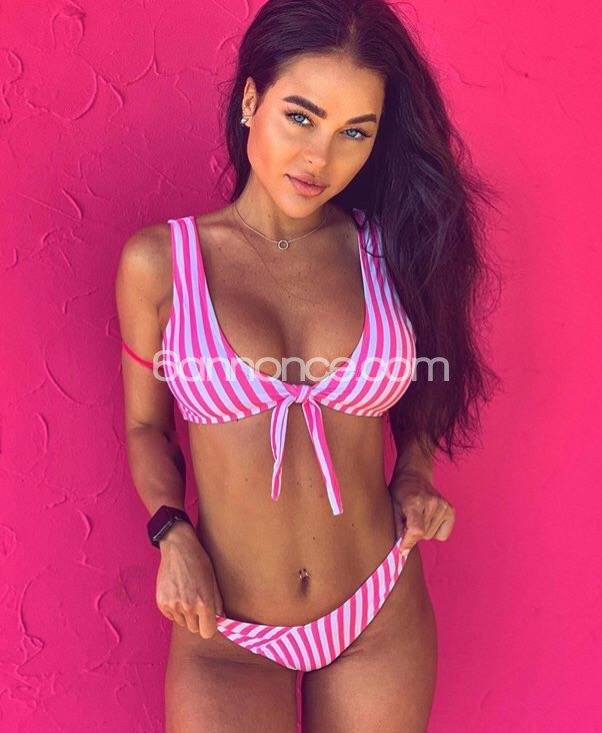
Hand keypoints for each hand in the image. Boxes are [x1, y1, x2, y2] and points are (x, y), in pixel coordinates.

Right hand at [155, 522, 225, 638]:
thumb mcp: (213, 580)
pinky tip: (177, 593)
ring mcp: (173, 605)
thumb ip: (218, 603)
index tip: (209, 620)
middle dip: (198, 620)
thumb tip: (221, 620)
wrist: (178, 548)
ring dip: (186, 614)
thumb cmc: (199, 561)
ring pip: (182, 623)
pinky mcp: (161, 603)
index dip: (209, 627)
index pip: (207, 633)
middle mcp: (187, 607)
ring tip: (187, 594)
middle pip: (195, 629)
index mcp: (204, 602)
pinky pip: (171, 616)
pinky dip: (175, 609)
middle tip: (198, 603)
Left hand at [389, 472, 455, 553]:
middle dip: (413, 533)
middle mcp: (432, 503)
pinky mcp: (451, 510)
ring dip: (423, 531)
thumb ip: (397, 529)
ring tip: (419, 516)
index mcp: (415, 502)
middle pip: (423, 535)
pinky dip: (435, 531)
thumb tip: (401, 552)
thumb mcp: (393, 507)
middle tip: (409, 520)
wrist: (415, 475)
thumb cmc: (400, 492)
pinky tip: (429, 518)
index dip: (409, 543)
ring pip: (431, 536)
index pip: (416, 530)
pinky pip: (442, 535)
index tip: (402, 551)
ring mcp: (444, 506)